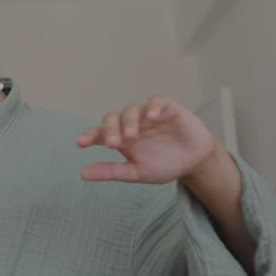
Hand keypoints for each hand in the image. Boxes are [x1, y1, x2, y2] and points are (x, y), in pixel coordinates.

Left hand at [76, 95, 218, 184]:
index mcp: (120, 139)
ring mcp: (148, 114)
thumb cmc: (164, 165)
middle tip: (112, 144)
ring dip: (128, 121)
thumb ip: (110, 171)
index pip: (99, 133)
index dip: (89, 136)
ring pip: (131, 109)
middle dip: (110, 129)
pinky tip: (151, 116)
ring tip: (130, 136)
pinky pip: (157, 101)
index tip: (81, 143)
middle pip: (112, 118)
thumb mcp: (136, 172)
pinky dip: (153, 106)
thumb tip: (82, 174)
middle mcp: (131, 123)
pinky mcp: (167, 108)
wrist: (194, 162)